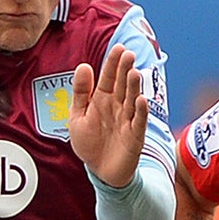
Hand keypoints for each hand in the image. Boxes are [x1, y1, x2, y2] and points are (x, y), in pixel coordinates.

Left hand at [68, 41, 149, 189]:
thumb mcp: (77, 116)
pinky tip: (141, 100)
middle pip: (122, 85)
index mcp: (102, 99)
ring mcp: (127, 120)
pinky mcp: (135, 136)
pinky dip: (140, 112)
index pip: (109, 77)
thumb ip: (80, 92)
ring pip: (131, 100)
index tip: (119, 48)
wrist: (99, 171)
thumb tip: (84, 65)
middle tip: (129, 55)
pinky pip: (138, 122)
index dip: (113, 63)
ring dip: (134, 87)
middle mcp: (117, 106)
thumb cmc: (90, 143)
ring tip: (134, 73)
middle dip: (125, 70)